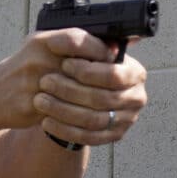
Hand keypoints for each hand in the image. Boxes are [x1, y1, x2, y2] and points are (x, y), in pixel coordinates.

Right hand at [0, 29, 112, 129]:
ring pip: (76, 92)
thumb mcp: (41, 49)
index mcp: (41, 42)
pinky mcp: (32, 105)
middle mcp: (37, 59)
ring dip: (93, 99)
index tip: (112, 58)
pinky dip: (78, 114)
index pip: (78, 39)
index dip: (99, 50)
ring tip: (103, 101)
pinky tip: (86, 114)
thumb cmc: (21, 71)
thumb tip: (112, 47)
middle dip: (101, 78)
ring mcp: (33, 83)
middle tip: (114, 85)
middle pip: (81, 67)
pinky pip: (64, 111)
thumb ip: (72, 45)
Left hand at [32, 38, 146, 147]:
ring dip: (63, 111)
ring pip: (93, 120)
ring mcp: (126, 120)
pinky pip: (88, 137)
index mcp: (135, 73)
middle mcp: (136, 98)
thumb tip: (70, 40)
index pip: (114, 75)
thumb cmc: (82, 66)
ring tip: (40, 100)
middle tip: (45, 81)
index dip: (87, 71)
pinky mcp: (112, 137)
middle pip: (102, 99)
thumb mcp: (82, 51)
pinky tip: (46, 121)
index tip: (64, 63)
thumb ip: (80, 42)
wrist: (81, 93)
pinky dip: (64, 130)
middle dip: (70, 90)